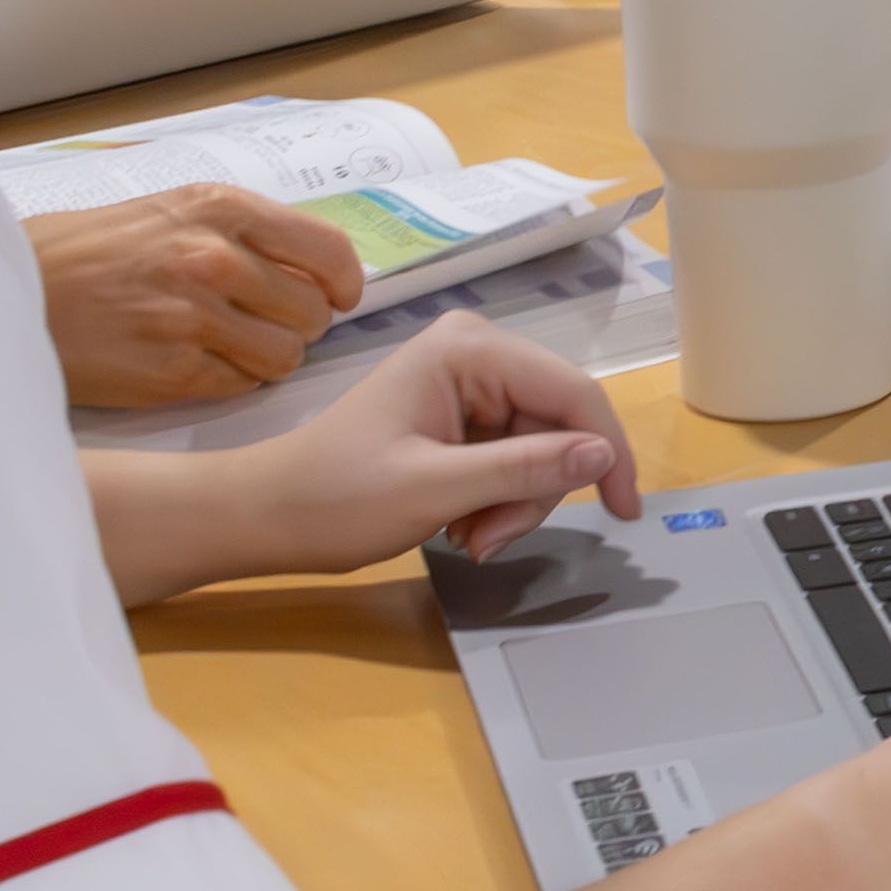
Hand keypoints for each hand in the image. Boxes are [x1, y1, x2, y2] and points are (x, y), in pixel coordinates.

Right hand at [33, 181, 356, 411]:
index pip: (329, 251)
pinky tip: (194, 363)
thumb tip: (309, 264)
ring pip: (285, 355)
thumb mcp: (167, 210)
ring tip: (227, 345)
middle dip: (297, 323)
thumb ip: (238, 231)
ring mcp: (195, 316)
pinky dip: (229, 380)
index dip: (340, 282)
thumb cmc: (84, 250)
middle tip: (263, 323)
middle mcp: (215, 258)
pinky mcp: (172, 371)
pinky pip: (240, 385)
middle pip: (312, 311)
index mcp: (221, 209)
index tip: (335, 295)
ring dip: (267, 357)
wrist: (11, 288)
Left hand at [259, 313, 640, 565]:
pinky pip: (514, 459)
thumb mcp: (434, 490)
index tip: (624, 511)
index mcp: (469, 350)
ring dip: (515, 504)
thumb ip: (523, 470)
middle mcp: (476, 353)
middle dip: (535, 491)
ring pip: (543, 450)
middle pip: (560, 425)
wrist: (266, 516)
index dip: (608, 452)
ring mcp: (469, 385)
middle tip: (487, 541)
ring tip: (468, 538)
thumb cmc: (334, 499)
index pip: (573, 393)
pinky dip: (498, 501)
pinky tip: (461, 525)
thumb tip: (603, 455)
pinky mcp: (461, 416)